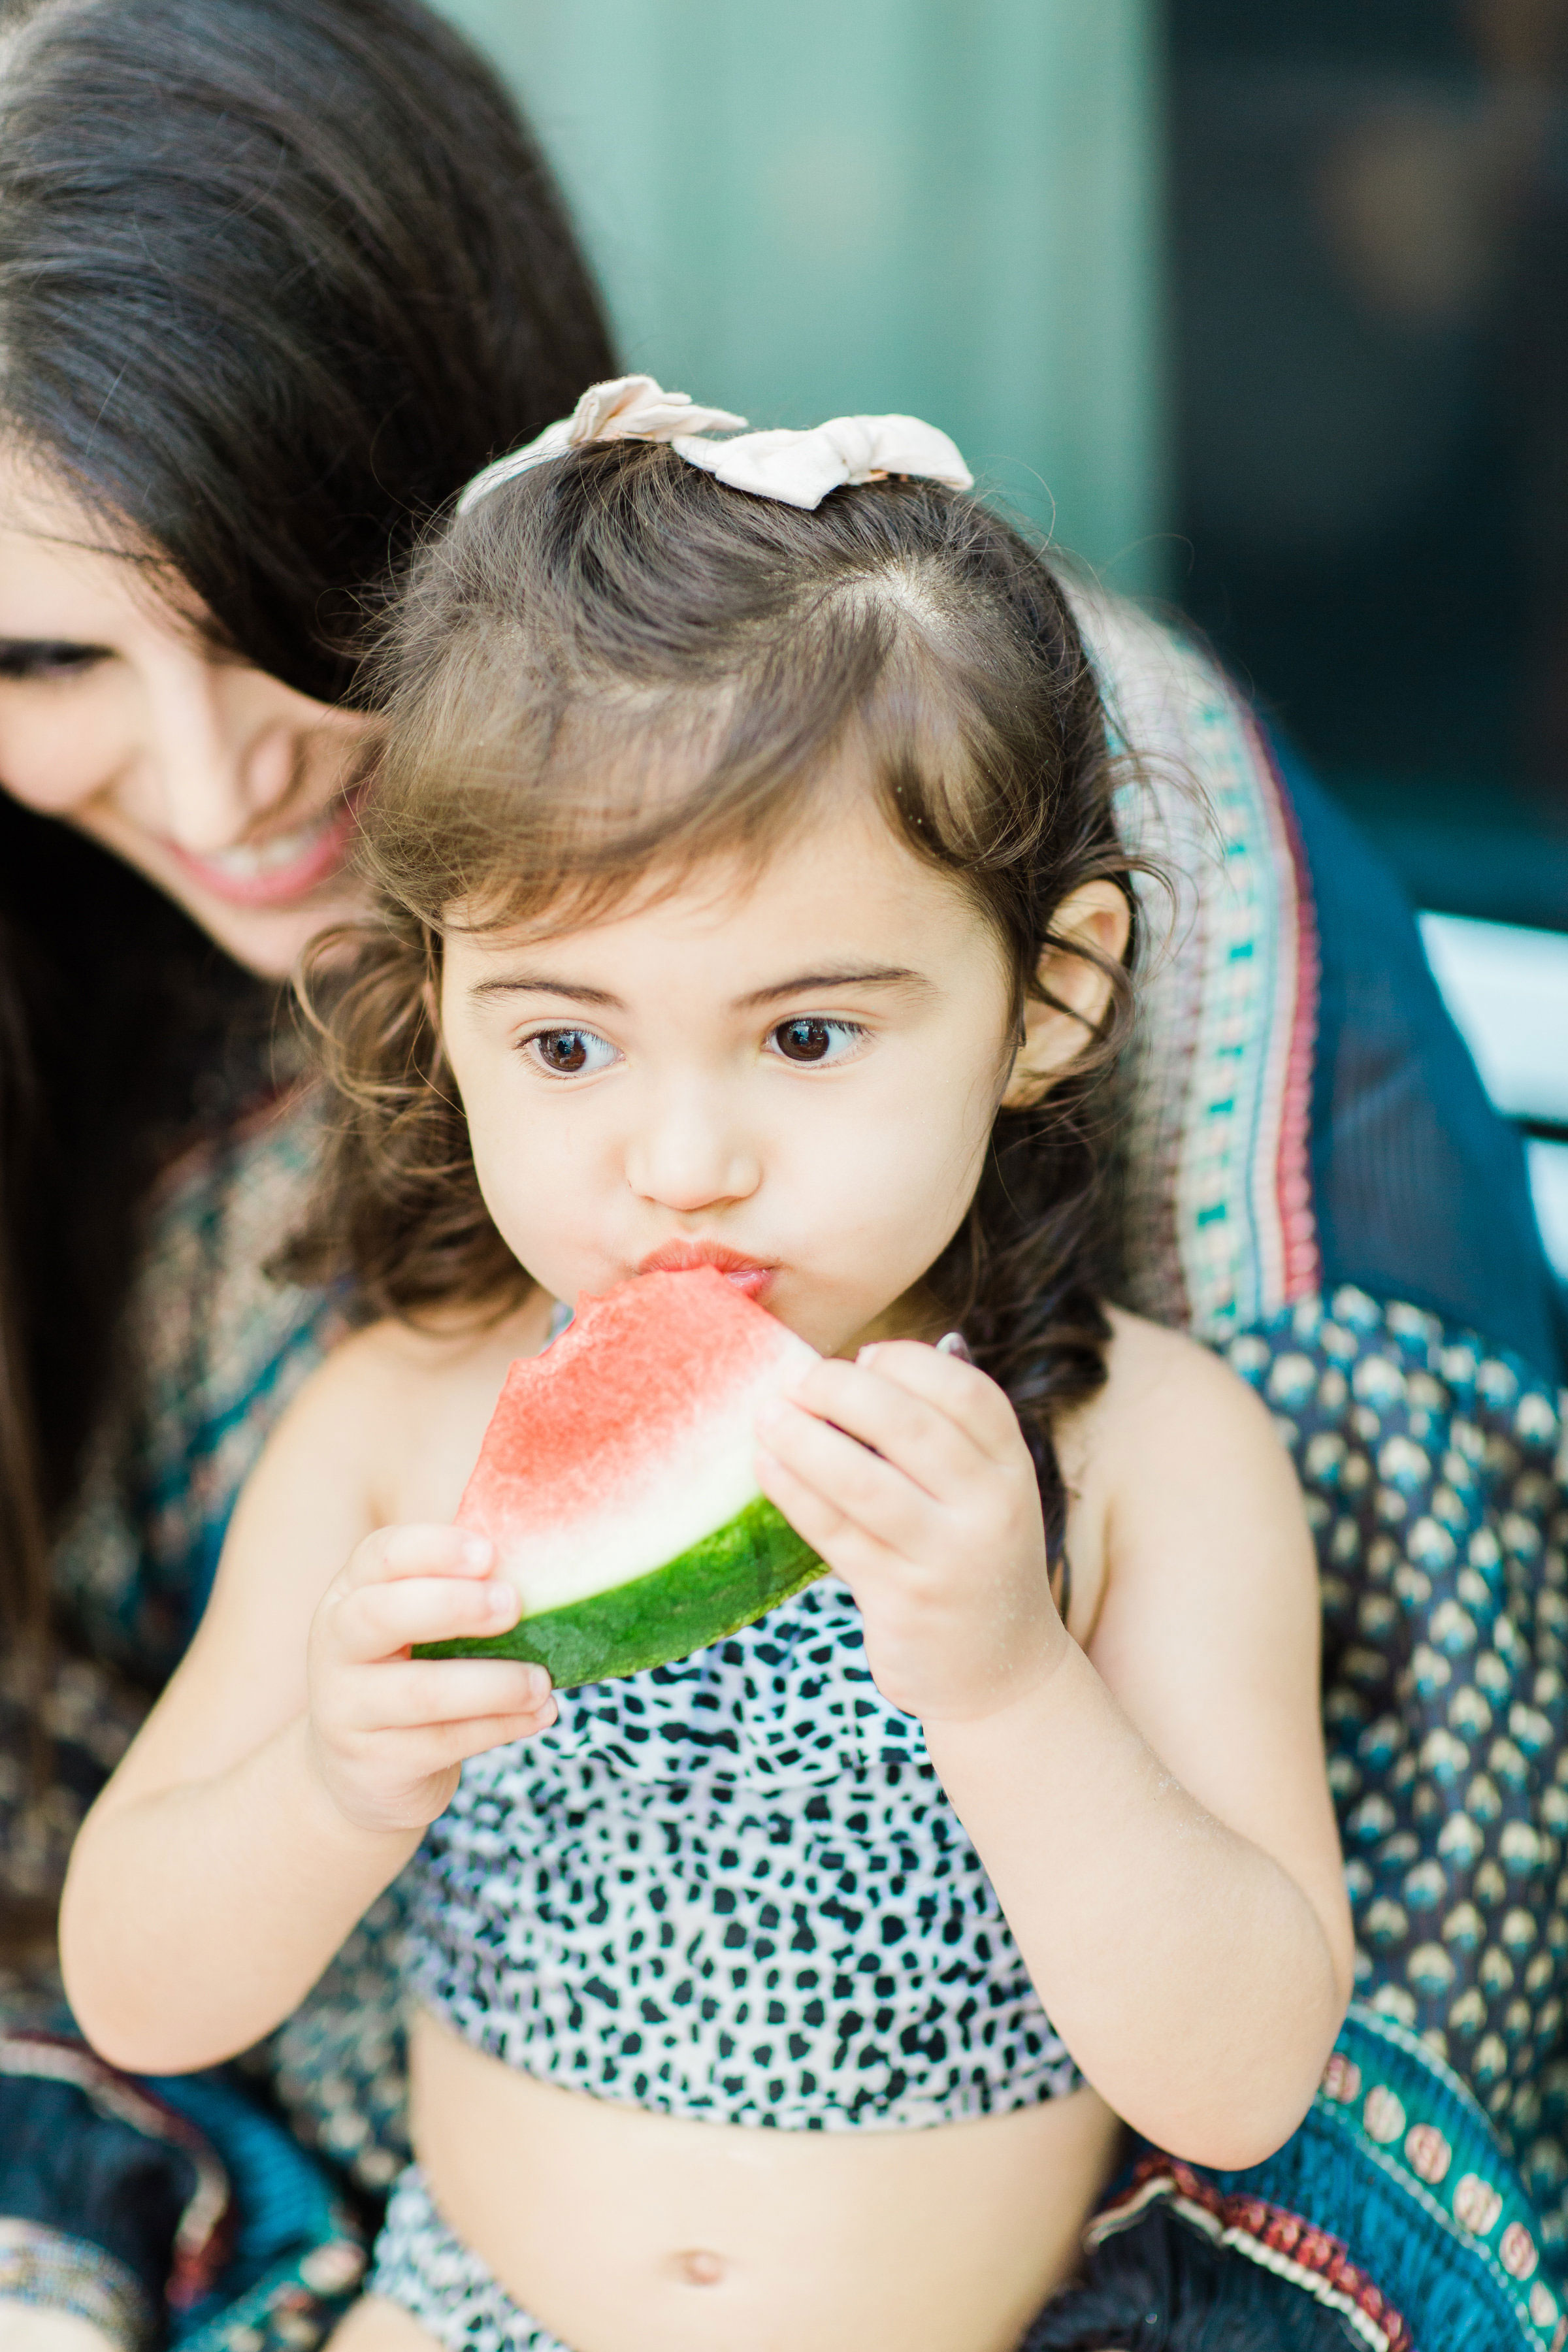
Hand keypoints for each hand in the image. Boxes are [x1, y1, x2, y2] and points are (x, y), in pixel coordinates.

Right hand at [305, 1525, 555, 1833]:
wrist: (360, 1770)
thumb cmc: (410, 1672)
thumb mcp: (417, 1625)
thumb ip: (461, 1590)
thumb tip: (540, 1557)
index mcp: (351, 1593)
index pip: (382, 1555)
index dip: (435, 1549)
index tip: (489, 1554)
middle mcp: (336, 1645)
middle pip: (383, 1614)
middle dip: (454, 1606)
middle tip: (514, 1605)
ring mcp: (346, 1708)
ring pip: (423, 1692)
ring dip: (495, 1684)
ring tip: (542, 1681)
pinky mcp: (373, 1763)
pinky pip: (444, 1743)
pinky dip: (501, 1727)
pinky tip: (539, 1714)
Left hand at [753, 1341, 1067, 1723]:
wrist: (999, 1670)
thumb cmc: (974, 1557)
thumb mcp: (985, 1491)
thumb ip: (943, 1429)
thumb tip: (870, 1357)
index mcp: (1013, 1467)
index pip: (967, 1393)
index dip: (909, 1362)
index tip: (863, 1355)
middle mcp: (991, 1508)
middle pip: (911, 1426)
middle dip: (842, 1390)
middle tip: (797, 1377)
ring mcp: (946, 1557)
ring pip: (863, 1483)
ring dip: (805, 1439)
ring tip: (767, 1414)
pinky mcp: (902, 1599)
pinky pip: (835, 1534)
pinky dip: (794, 1493)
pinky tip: (766, 1464)